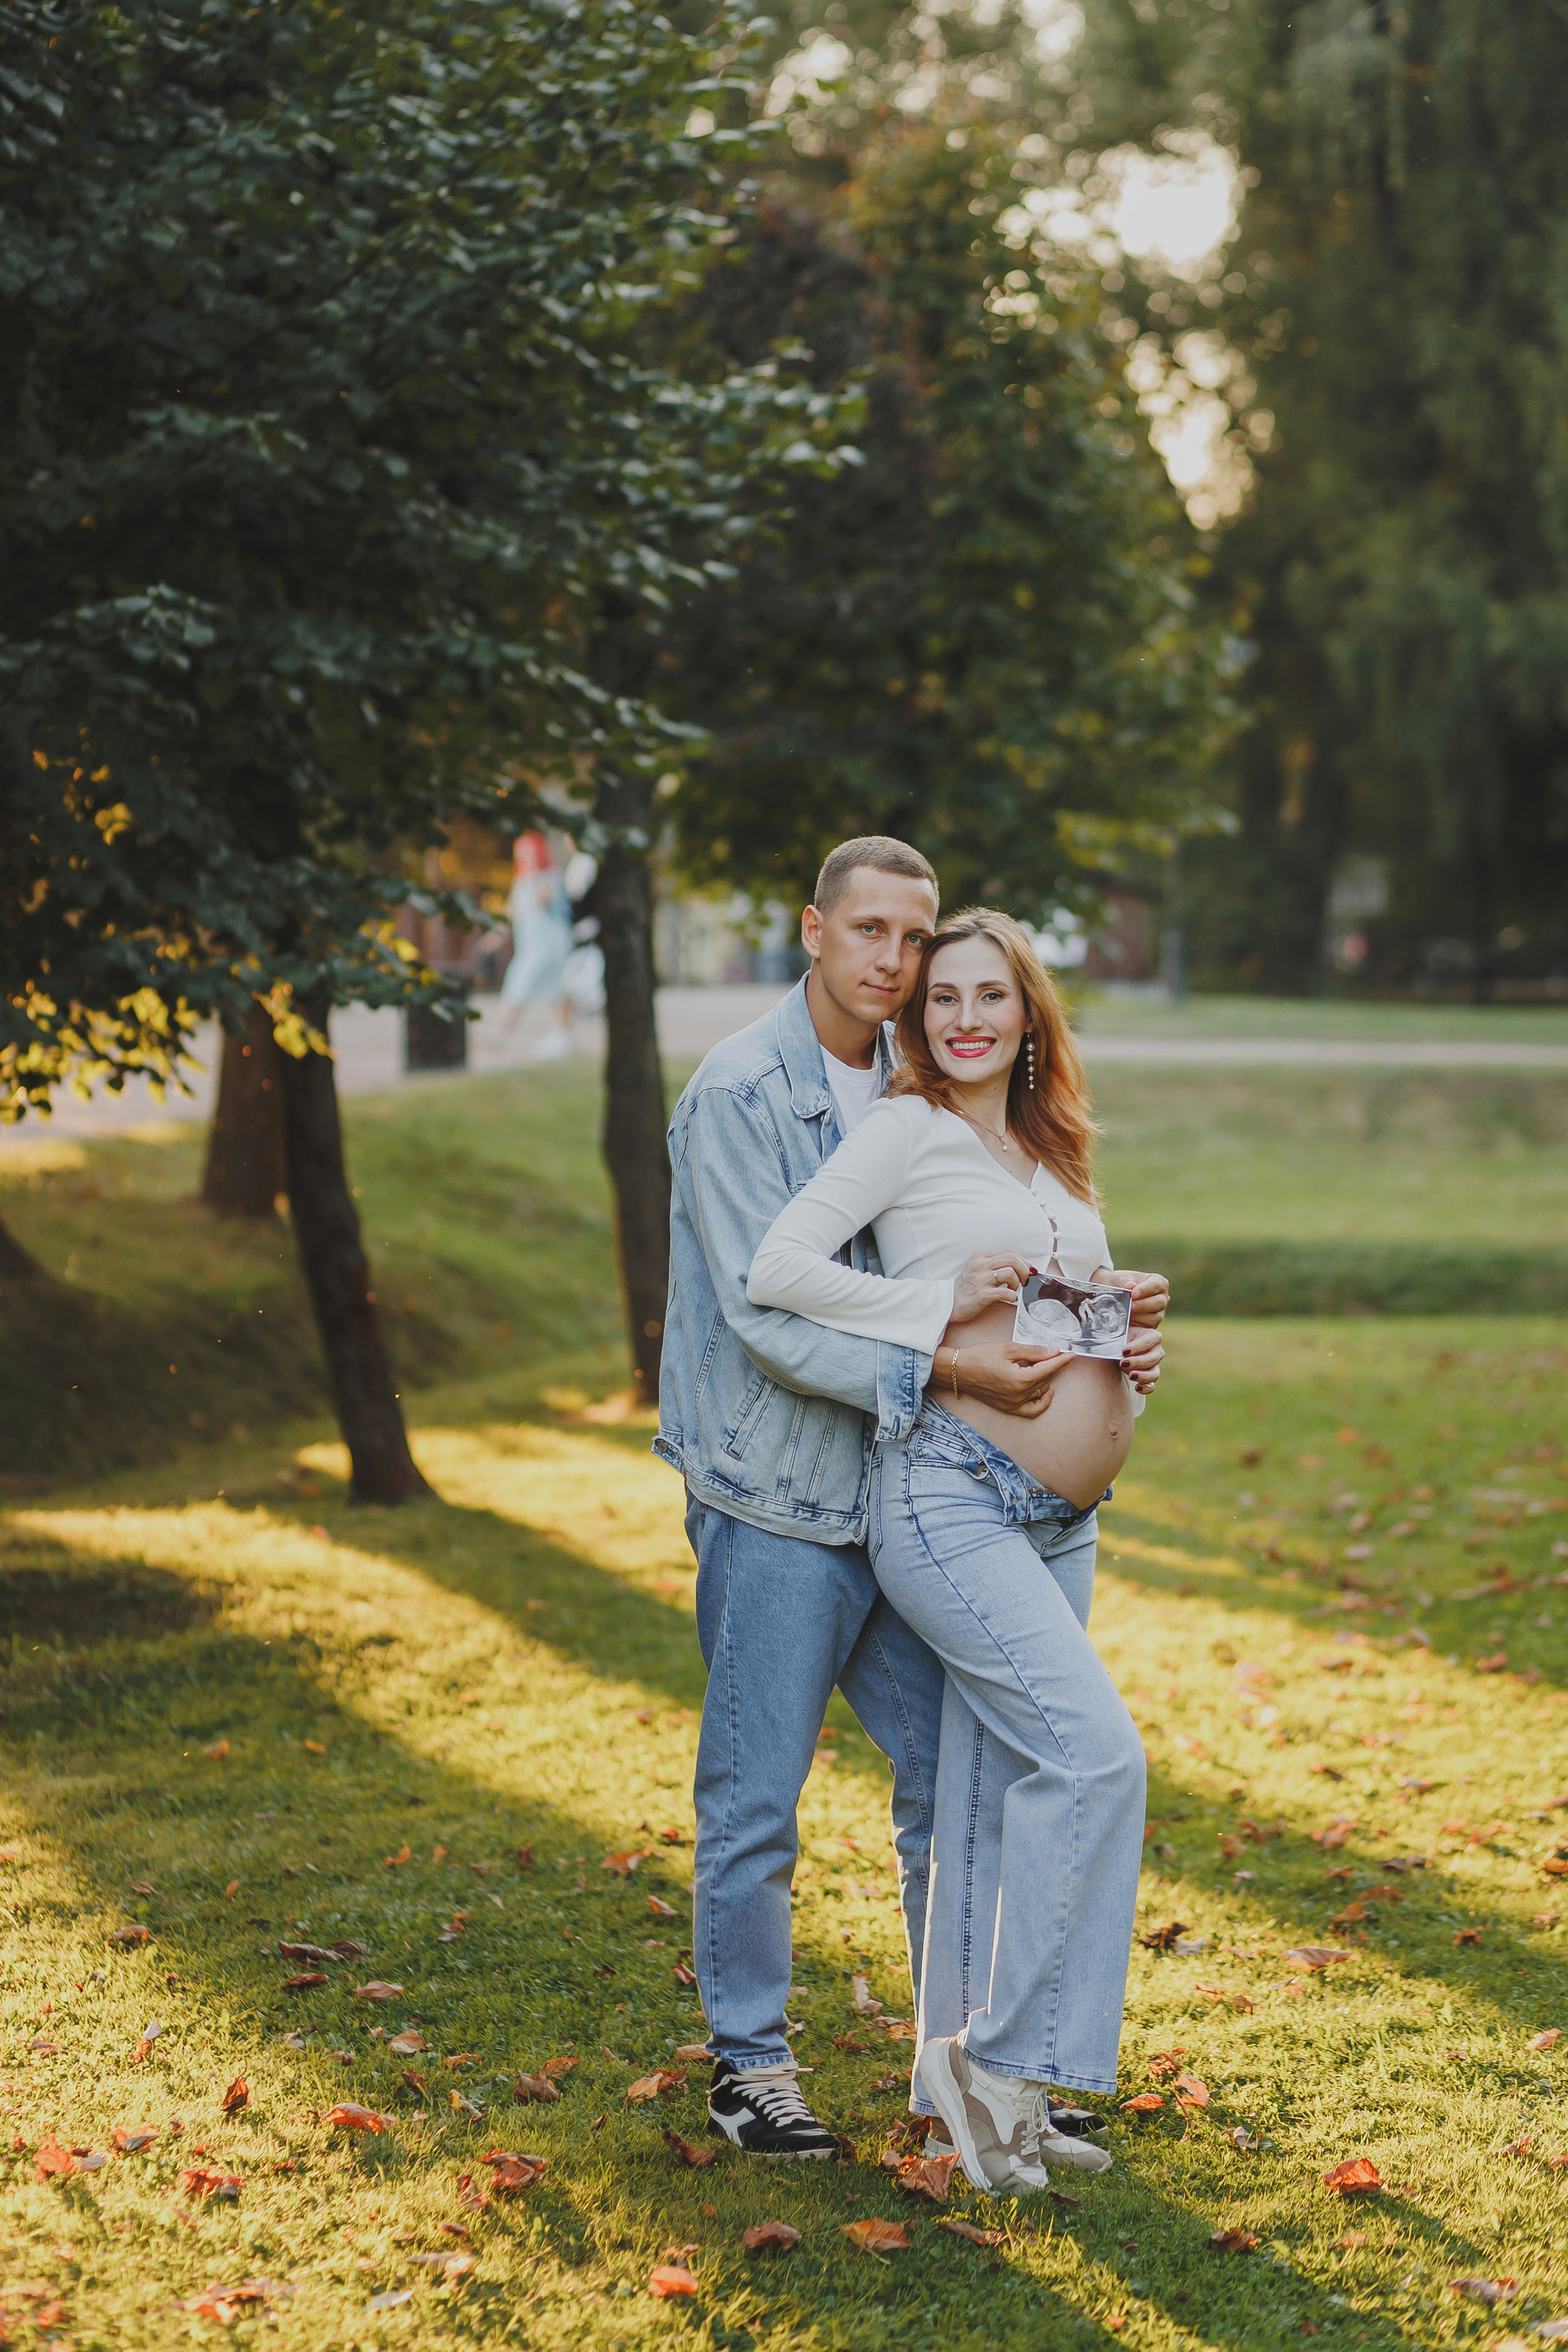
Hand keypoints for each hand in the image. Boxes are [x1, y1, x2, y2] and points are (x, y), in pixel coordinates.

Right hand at [936, 1342, 1072, 1418]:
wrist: (958, 1370)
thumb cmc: (979, 1356)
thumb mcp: (1008, 1348)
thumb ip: (1033, 1352)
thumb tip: (1052, 1352)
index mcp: (1019, 1379)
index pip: (1048, 1368)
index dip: (1061, 1360)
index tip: (1071, 1355)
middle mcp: (1018, 1395)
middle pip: (1045, 1380)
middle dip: (1050, 1366)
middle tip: (1049, 1354)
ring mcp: (1013, 1404)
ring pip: (1040, 1393)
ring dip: (1045, 1379)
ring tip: (1041, 1367)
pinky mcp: (1008, 1408)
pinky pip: (1031, 1410)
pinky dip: (1041, 1403)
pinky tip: (1044, 1391)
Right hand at [950, 1248, 1031, 1324]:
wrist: (950, 1301)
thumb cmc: (966, 1286)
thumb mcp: (978, 1268)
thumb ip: (995, 1264)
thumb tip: (1021, 1266)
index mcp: (980, 1256)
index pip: (1009, 1251)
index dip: (1023, 1260)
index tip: (1028, 1269)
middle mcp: (980, 1265)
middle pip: (1012, 1258)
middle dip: (1024, 1269)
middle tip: (1024, 1280)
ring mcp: (980, 1279)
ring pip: (1010, 1272)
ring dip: (1017, 1283)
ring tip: (1013, 1289)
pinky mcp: (981, 1294)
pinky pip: (1005, 1292)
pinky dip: (1012, 1296)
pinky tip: (1010, 1298)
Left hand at [1094, 1266, 1169, 1328]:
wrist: (1115, 1294)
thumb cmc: (1121, 1283)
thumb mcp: (1120, 1278)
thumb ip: (1125, 1281)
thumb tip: (1130, 1286)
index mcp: (1158, 1282)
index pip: (1156, 1285)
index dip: (1145, 1290)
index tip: (1133, 1294)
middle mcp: (1162, 1297)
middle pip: (1159, 1302)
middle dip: (1143, 1305)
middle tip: (1130, 1305)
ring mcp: (1159, 1312)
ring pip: (1155, 1317)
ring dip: (1139, 1316)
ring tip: (1127, 1312)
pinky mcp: (1152, 1323)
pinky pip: (1148, 1326)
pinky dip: (1138, 1323)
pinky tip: (1128, 1319)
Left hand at [1121, 1323, 1163, 1393]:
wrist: (1117, 1347)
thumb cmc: (1119, 1336)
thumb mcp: (1119, 1331)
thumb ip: (1116, 1332)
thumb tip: (1105, 1329)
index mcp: (1152, 1336)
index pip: (1149, 1341)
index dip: (1137, 1347)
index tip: (1123, 1351)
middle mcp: (1156, 1351)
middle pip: (1152, 1358)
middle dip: (1137, 1362)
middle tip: (1122, 1363)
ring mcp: (1154, 1365)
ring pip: (1154, 1373)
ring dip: (1143, 1376)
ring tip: (1131, 1376)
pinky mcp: (1148, 1377)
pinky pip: (1151, 1386)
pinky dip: (1146, 1388)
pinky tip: (1137, 1387)